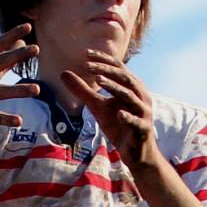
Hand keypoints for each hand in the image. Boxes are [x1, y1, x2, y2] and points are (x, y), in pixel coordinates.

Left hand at [60, 51, 156, 167]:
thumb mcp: (98, 107)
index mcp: (131, 87)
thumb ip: (82, 90)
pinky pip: (135, 121)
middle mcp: (140, 95)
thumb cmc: (119, 125)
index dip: (103, 60)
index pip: (117, 68)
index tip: (86, 54)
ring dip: (115, 88)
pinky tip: (118, 114)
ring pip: (130, 96)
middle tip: (88, 65)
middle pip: (124, 77)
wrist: (136, 152)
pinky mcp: (143, 129)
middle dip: (106, 70)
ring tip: (99, 81)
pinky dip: (128, 117)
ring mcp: (143, 112)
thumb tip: (63, 73)